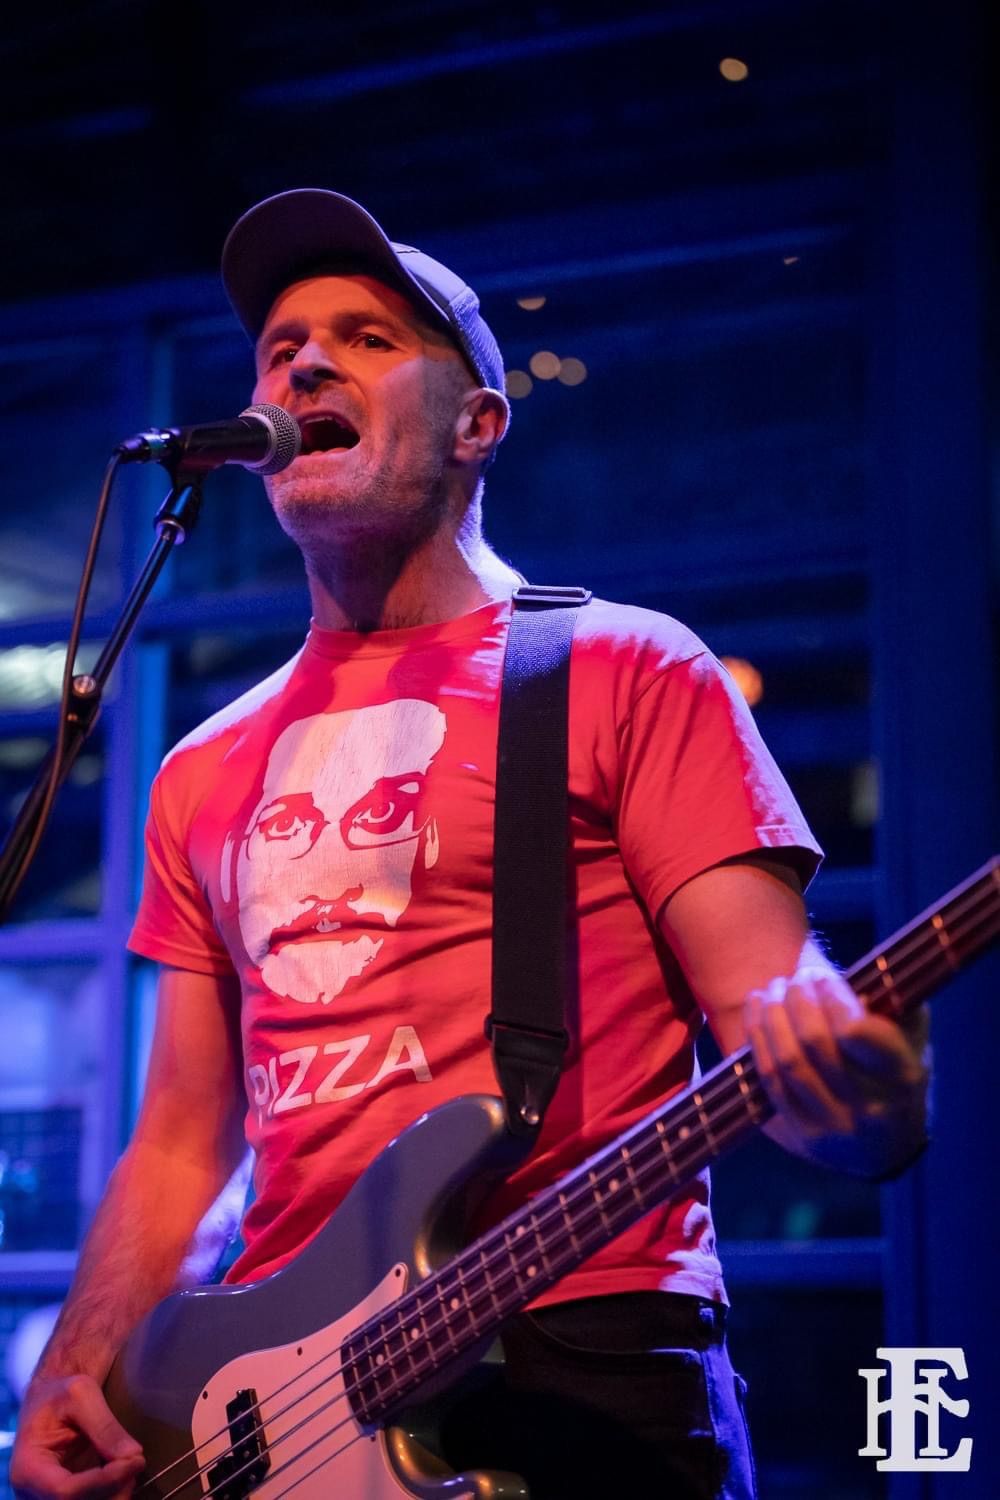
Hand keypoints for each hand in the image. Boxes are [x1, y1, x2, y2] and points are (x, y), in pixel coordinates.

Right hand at [10, 1374, 144, 1499]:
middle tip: (137, 1462)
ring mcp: (50, 1498)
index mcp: (28, 1468)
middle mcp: (34, 1493)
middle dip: (114, 1489)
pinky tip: (126, 1472)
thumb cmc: (61, 1392)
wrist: (51, 1399)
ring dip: (117, 1492)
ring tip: (132, 1464)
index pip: (65, 1490)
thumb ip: (105, 1426)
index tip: (135, 1461)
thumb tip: (133, 1456)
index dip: (104, 1481)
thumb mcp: (82, 1394)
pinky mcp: (69, 1497)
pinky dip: (114, 1491)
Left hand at [745, 965, 929, 1178]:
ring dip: (773, 1015)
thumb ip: (897, 1005)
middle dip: (797, 999)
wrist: (883, 1143)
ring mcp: (831, 1126)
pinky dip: (757, 1036)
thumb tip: (863, 979)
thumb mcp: (912, 1038)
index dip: (830, 997)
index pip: (854, 1032)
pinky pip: (768, 1079)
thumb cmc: (894, 1071)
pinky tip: (758, 1007)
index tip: (823, 978)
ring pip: (787, 1062)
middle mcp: (869, 1109)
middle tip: (796, 978)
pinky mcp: (799, 1135)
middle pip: (814, 1042)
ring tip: (774, 988)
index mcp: (903, 1077)